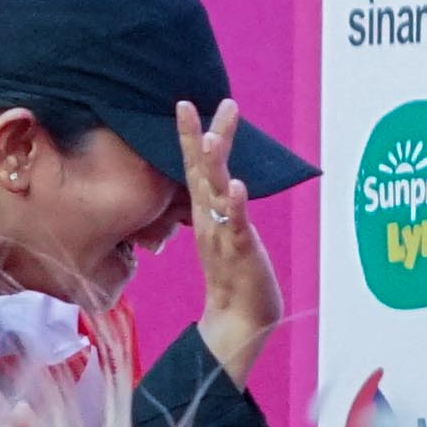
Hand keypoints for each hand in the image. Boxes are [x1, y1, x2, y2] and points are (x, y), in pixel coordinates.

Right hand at [175, 99, 280, 377]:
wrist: (238, 322)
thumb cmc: (237, 280)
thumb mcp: (225, 237)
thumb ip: (219, 214)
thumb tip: (220, 192)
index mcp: (206, 214)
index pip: (195, 168)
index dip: (189, 136)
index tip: (187, 105)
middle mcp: (209, 219)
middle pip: (200, 171)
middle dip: (195, 136)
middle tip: (190, 105)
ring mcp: (223, 234)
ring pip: (215, 194)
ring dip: (213, 166)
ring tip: (210, 138)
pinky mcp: (239, 252)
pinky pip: (237, 226)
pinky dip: (237, 206)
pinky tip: (238, 187)